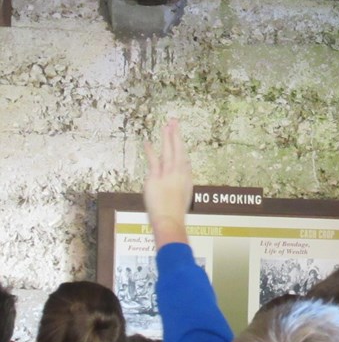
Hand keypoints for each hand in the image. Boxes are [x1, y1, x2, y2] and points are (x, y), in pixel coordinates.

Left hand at [143, 119, 192, 246]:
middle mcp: (179, 173)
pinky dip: (150, 151)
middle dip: (176, 134)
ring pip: (168, 151)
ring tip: (167, 125)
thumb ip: (183, 185)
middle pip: (178, 149)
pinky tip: (147, 142)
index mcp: (187, 179)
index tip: (178, 137)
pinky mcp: (155, 178)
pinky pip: (153, 161)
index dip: (181, 148)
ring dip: (168, 137)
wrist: (170, 220)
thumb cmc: (175, 214)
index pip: (184, 159)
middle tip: (174, 121)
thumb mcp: (184, 198)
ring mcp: (168, 174)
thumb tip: (184, 175)